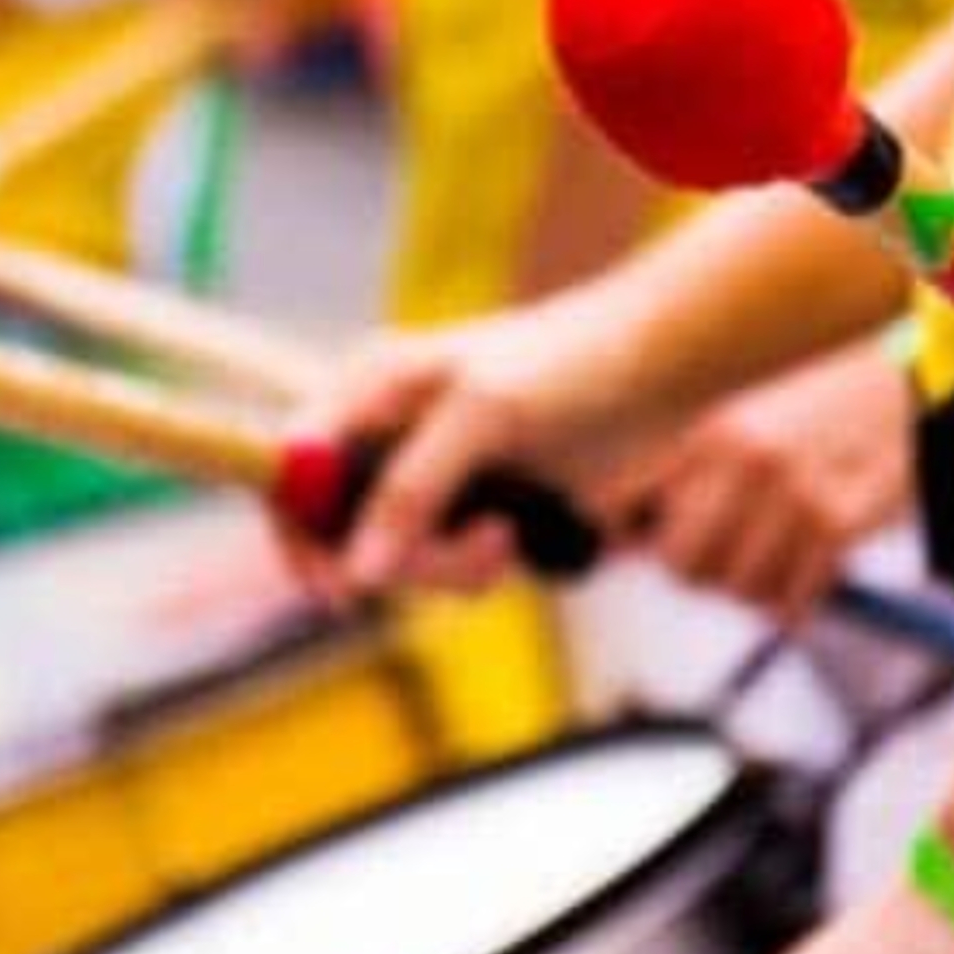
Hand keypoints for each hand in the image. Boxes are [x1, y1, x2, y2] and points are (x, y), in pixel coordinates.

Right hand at [287, 295, 653, 600]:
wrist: (665, 366)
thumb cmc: (573, 365)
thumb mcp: (484, 417)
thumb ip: (411, 491)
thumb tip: (356, 573)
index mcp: (365, 387)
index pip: (288, 473)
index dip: (299, 535)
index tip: (341, 589)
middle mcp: (380, 431)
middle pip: (335, 530)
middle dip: (400, 560)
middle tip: (473, 557)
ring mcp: (422, 473)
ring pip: (389, 557)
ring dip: (446, 569)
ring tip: (505, 541)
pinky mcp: (465, 505)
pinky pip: (435, 563)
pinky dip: (469, 569)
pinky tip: (514, 541)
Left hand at [593, 340, 913, 619]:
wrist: (915, 388)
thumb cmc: (818, 412)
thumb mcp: (740, 424)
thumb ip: (676, 475)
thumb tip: (613, 540)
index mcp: (708, 437)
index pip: (619, 509)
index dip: (627, 542)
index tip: (642, 550)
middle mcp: (744, 464)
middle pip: (678, 566)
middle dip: (699, 574)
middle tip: (727, 564)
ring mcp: (792, 496)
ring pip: (736, 591)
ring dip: (754, 591)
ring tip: (778, 563)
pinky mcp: (839, 526)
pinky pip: (790, 600)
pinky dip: (794, 605)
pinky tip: (807, 580)